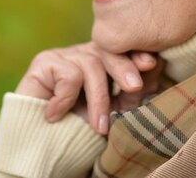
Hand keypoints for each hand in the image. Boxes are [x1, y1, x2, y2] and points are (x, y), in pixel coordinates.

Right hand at [15, 42, 161, 134]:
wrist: (42, 144)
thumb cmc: (79, 128)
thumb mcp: (112, 111)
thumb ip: (130, 94)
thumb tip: (153, 74)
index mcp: (104, 61)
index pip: (123, 51)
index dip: (137, 55)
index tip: (153, 64)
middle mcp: (85, 53)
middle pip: (109, 50)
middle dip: (124, 68)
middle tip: (134, 86)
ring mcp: (64, 55)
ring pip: (91, 65)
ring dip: (98, 100)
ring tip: (99, 127)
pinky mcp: (44, 61)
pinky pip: (68, 75)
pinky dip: (66, 99)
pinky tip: (56, 115)